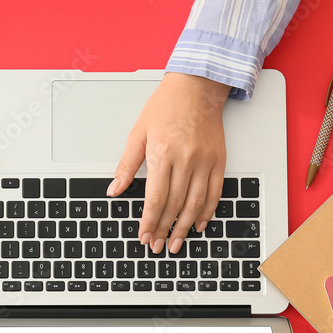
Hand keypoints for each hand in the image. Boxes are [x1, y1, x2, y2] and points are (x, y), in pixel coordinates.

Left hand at [108, 73, 229, 253]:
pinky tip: (199, 224)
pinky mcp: (218, 161)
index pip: (155, 199)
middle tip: (156, 246)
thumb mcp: (138, 133)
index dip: (149, 222)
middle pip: (174, 206)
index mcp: (162, 154)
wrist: (196, 87)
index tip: (143, 235)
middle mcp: (185, 160)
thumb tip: (114, 189)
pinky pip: (215, 192)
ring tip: (175, 243)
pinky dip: (207, 211)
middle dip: (163, 230)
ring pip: (195, 204)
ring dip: (184, 227)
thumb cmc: (166, 106)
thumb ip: (127, 165)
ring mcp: (204, 161)